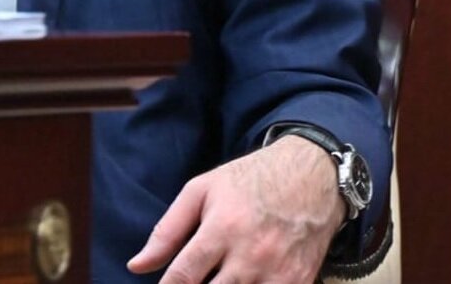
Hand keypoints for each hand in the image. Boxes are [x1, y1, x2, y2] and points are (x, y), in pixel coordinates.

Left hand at [126, 135, 343, 283]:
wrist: (312, 177)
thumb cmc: (250, 181)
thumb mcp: (202, 191)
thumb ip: (167, 230)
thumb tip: (137, 265)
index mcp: (222, 228)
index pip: (184, 276)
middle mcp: (250, 255)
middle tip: (194, 281)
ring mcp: (277, 273)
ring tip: (216, 278)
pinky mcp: (299, 282)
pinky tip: (244, 281)